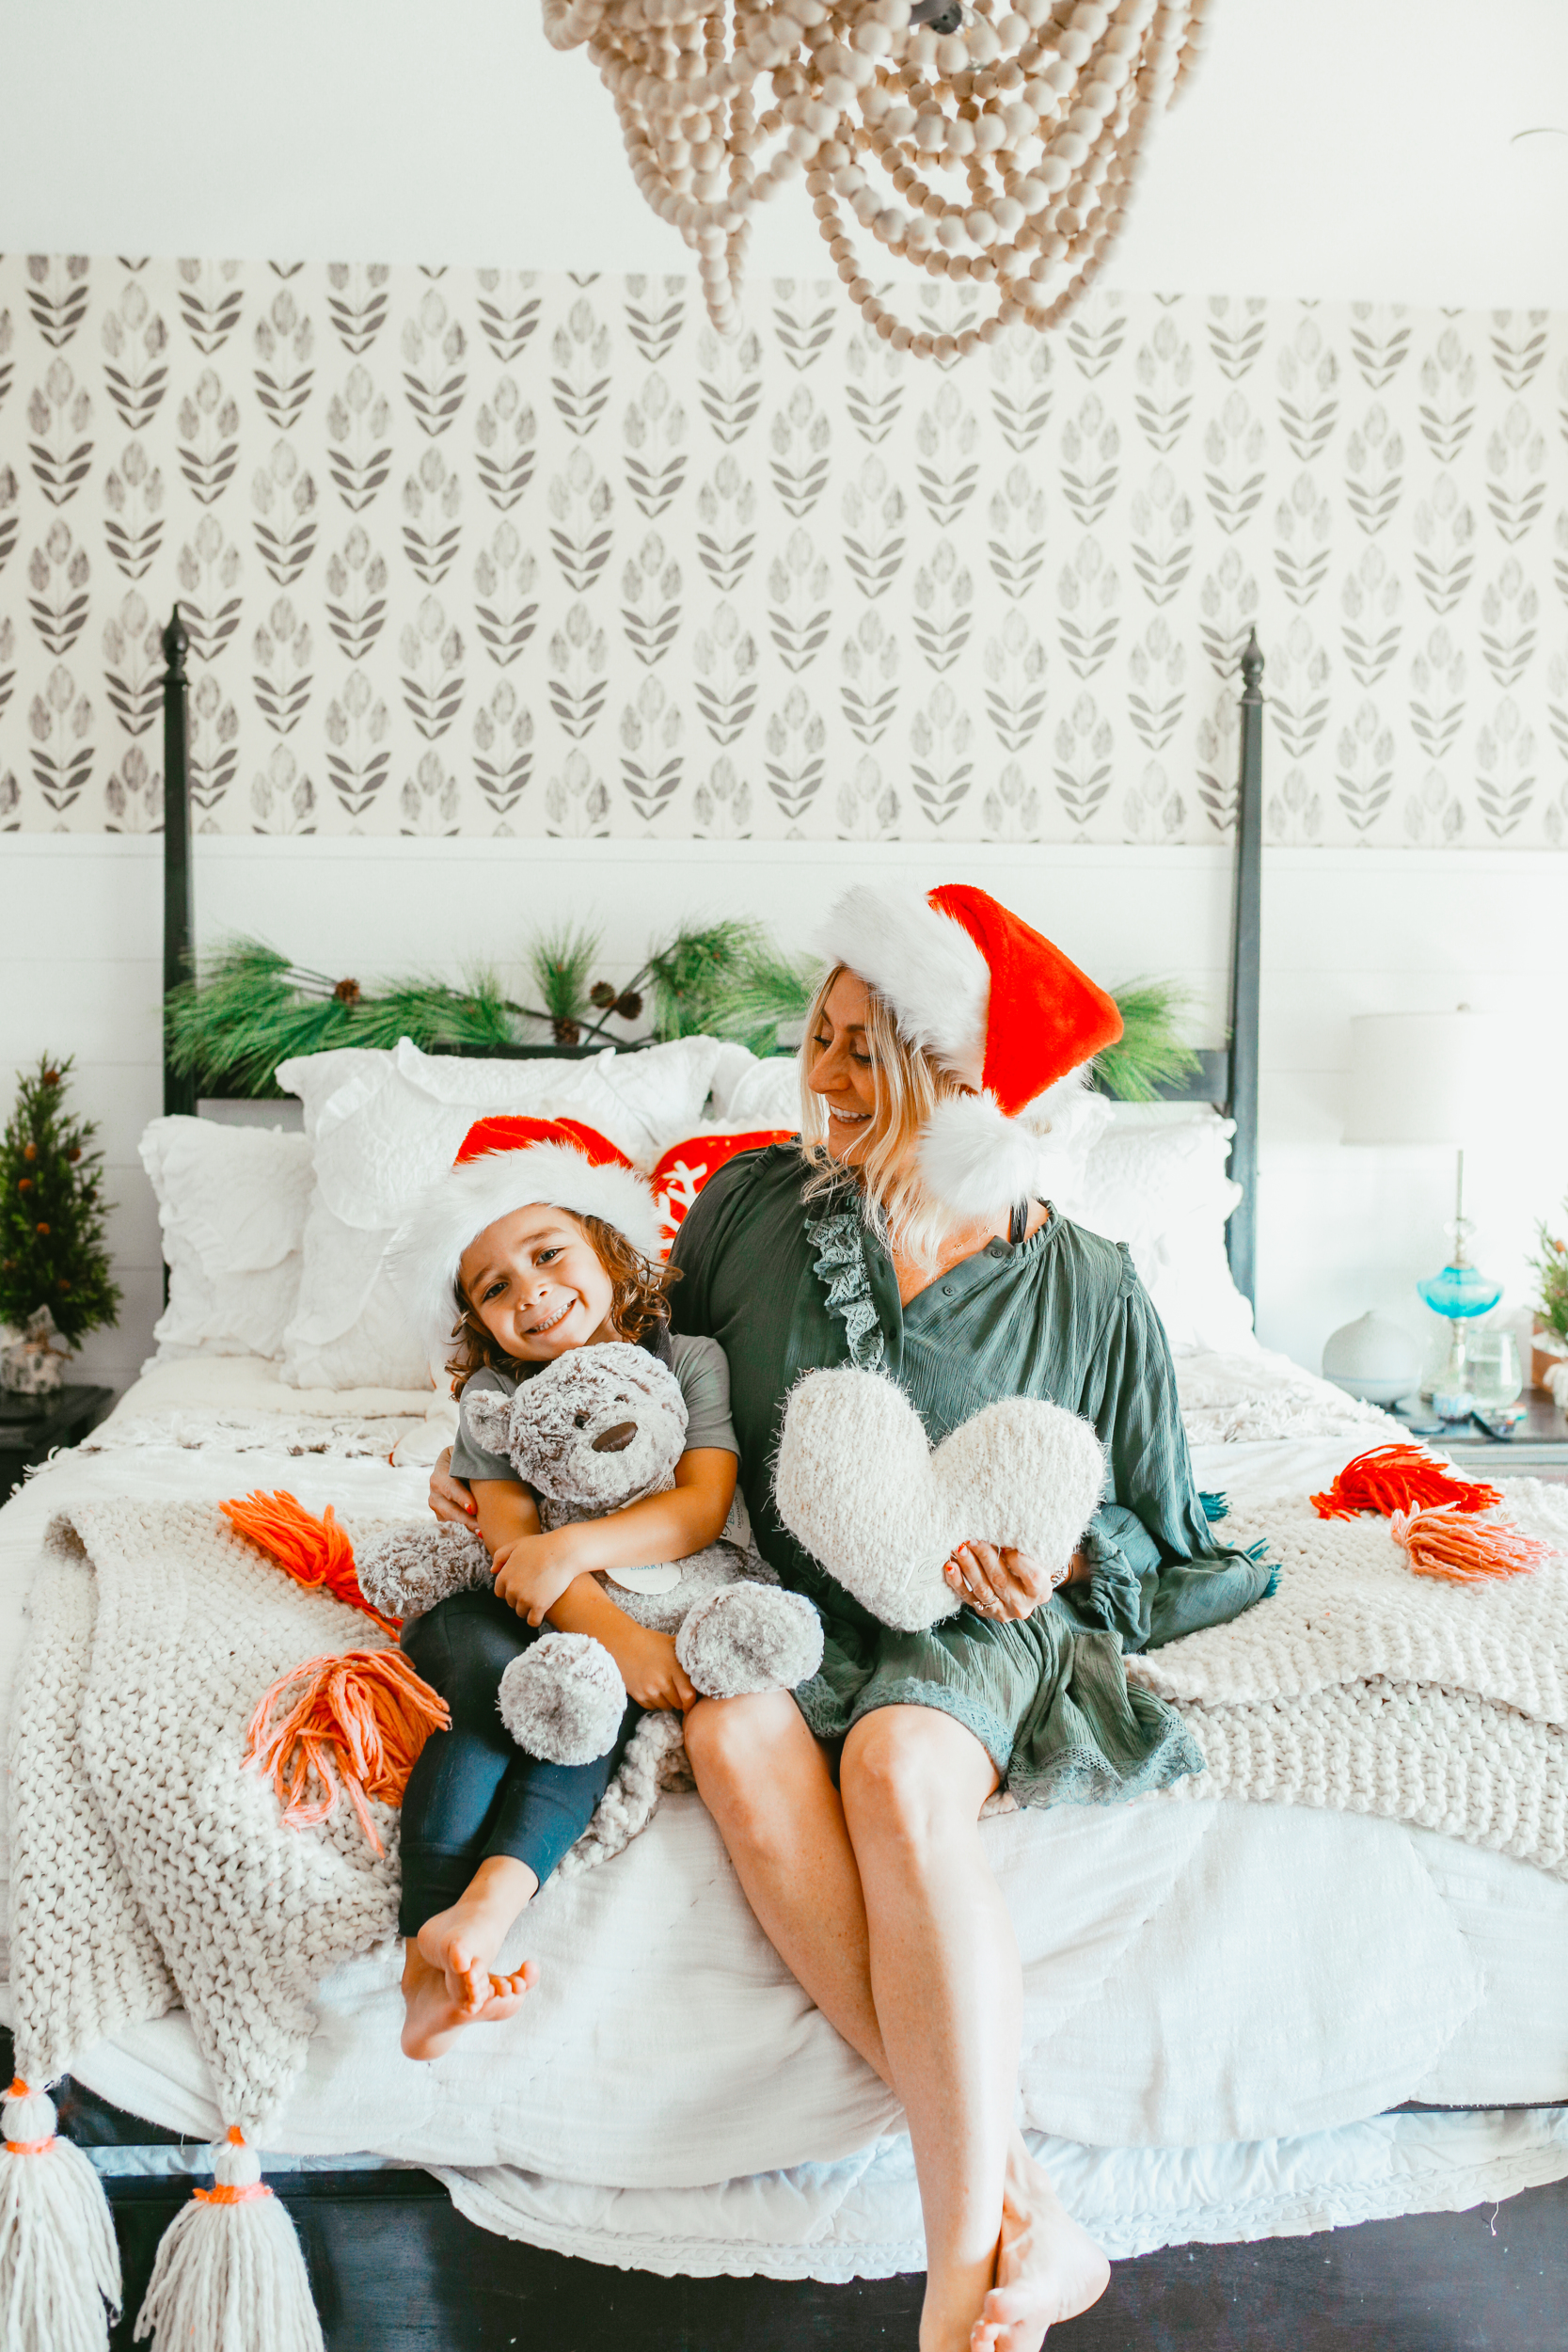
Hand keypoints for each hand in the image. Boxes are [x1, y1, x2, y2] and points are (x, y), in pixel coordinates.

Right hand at [428, 1448, 479, 1530]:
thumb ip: (478, 1462)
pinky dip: (465, 1529)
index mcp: (441, 1469)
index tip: (473, 1509)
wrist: (461, 1463)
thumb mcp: (471, 1455)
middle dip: (465, 1519)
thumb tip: (492, 1471)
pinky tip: (479, 1532)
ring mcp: (436, 1502)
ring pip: (449, 1518)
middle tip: (481, 1528)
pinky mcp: (441, 1514)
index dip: (461, 1498)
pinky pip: (451, 1524)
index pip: (450, 1486)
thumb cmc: (471, 1457)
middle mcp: (435, 1487)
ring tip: (483, 1533)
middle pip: (448, 1507)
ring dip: (466, 1526)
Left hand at [492, 1530, 584, 1627]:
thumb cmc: (542, 1546)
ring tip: (540, 1598)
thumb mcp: (517, 1544)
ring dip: (528, 1609)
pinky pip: (533, 1621)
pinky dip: (536, 1619)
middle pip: (511, 1603)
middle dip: (520, 1598)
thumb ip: (500, 1556)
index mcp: (504, 1576)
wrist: (564, 1551)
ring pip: (521, 1613)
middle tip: (534, 1590)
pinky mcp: (539, 1606)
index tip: (522, 1586)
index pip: (500, 1593)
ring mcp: (525, 1599)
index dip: (511, 1590)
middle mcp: (512, 1589)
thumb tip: (492, 1571)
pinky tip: (543, 1612)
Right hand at [605, 1622, 696, 1712]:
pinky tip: (654, 1689)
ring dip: (668, 1701)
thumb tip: (708, 1656)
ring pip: (666, 1706)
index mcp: (673, 1668)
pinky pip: (652, 1707)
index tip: (692, 1700)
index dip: (692, 1701)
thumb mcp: (672, 1643)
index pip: (688, 1695)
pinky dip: (656, 1702)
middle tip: (679, 1692)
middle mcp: (662, 1681)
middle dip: (681, 1700)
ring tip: (666, 1688)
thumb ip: (688, 1652)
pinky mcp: (638, 1695)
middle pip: (678, 1703)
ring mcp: (649, 1690)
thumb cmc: (651, 1642)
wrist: (623, 1643)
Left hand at [942, 1541, 1070, 1624]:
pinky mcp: (984, 1612)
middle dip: (985, 1558)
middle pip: (1001, 1580)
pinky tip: (950, 1566)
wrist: (1024, 1589)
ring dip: (969, 1567)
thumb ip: (1026, 1548)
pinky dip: (957, 1582)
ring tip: (960, 1549)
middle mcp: (1022, 1605)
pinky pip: (967, 1597)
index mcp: (1041, 1591)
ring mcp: (1002, 1611)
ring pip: (982, 1589)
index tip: (1006, 1545)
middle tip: (973, 1540)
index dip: (1019, 1561)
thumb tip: (1003, 1529)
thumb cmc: (1031, 1565)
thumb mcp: (1036, 1558)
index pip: (1032, 1577)